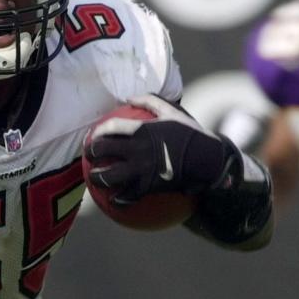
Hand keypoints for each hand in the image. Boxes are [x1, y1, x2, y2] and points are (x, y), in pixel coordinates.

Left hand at [85, 94, 237, 203]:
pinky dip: (119, 199)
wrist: (208, 160)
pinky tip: (114, 201)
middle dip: (92, 153)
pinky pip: (128, 195)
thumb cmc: (191, 134)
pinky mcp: (148, 186)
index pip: (110, 128)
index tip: (92, 136)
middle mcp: (138, 149)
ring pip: (110, 176)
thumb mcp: (172, 111)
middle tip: (90, 156)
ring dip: (97, 178)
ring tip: (95, 179)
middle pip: (104, 150)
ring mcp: (142, 169)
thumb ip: (150, 101)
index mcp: (142, 130)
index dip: (96, 132)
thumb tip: (129, 97)